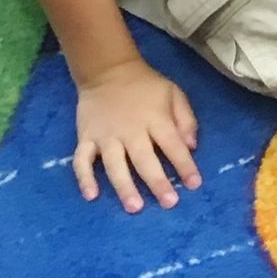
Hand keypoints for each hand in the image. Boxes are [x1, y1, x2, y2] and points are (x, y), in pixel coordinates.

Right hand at [73, 60, 200, 212]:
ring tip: (134, 207)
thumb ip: (185, 120)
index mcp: (155, 119)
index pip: (173, 145)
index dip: (185, 165)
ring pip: (114, 164)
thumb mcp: (174, 94)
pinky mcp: (85, 137)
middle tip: (169, 203)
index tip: (195, 184)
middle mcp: (130, 130)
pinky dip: (84, 178)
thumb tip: (192, 146)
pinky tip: (91, 195)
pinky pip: (82, 160)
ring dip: (124, 186)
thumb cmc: (146, 87)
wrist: (106, 71)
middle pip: (144, 159)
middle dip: (158, 182)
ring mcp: (105, 135)